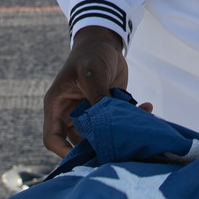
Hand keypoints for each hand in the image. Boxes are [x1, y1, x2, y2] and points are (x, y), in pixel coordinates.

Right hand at [43, 25, 148, 157]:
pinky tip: (146, 108)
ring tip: (136, 125)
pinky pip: (115, 124)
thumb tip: (105, 122)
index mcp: (57, 106)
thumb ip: (97, 97)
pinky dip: (130, 119)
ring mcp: (88, 113)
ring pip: (99, 135)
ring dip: (117, 134)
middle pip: (78, 142)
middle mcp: (70, 113)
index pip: (52, 137)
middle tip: (118, 147)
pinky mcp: (105, 111)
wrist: (104, 42)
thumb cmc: (90, 54)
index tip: (85, 156)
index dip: (64, 152)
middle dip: (97, 146)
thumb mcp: (91, 73)